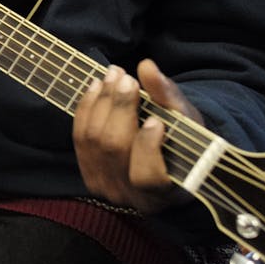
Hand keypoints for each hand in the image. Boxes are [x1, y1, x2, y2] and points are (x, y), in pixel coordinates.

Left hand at [73, 59, 199, 214]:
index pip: (147, 177)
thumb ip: (167, 96)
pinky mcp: (87, 172)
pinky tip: (96, 86)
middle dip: (118, 108)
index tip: (156, 120)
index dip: (147, 148)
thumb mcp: (185, 119)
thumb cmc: (184, 140)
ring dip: (100, 102)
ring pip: (92, 140)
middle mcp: (130, 197)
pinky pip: (79, 137)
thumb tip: (146, 67)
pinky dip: (86, 108)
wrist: (165, 154)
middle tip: (126, 77)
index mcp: (164, 193)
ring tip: (112, 75)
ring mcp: (104, 186)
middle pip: (114, 150)